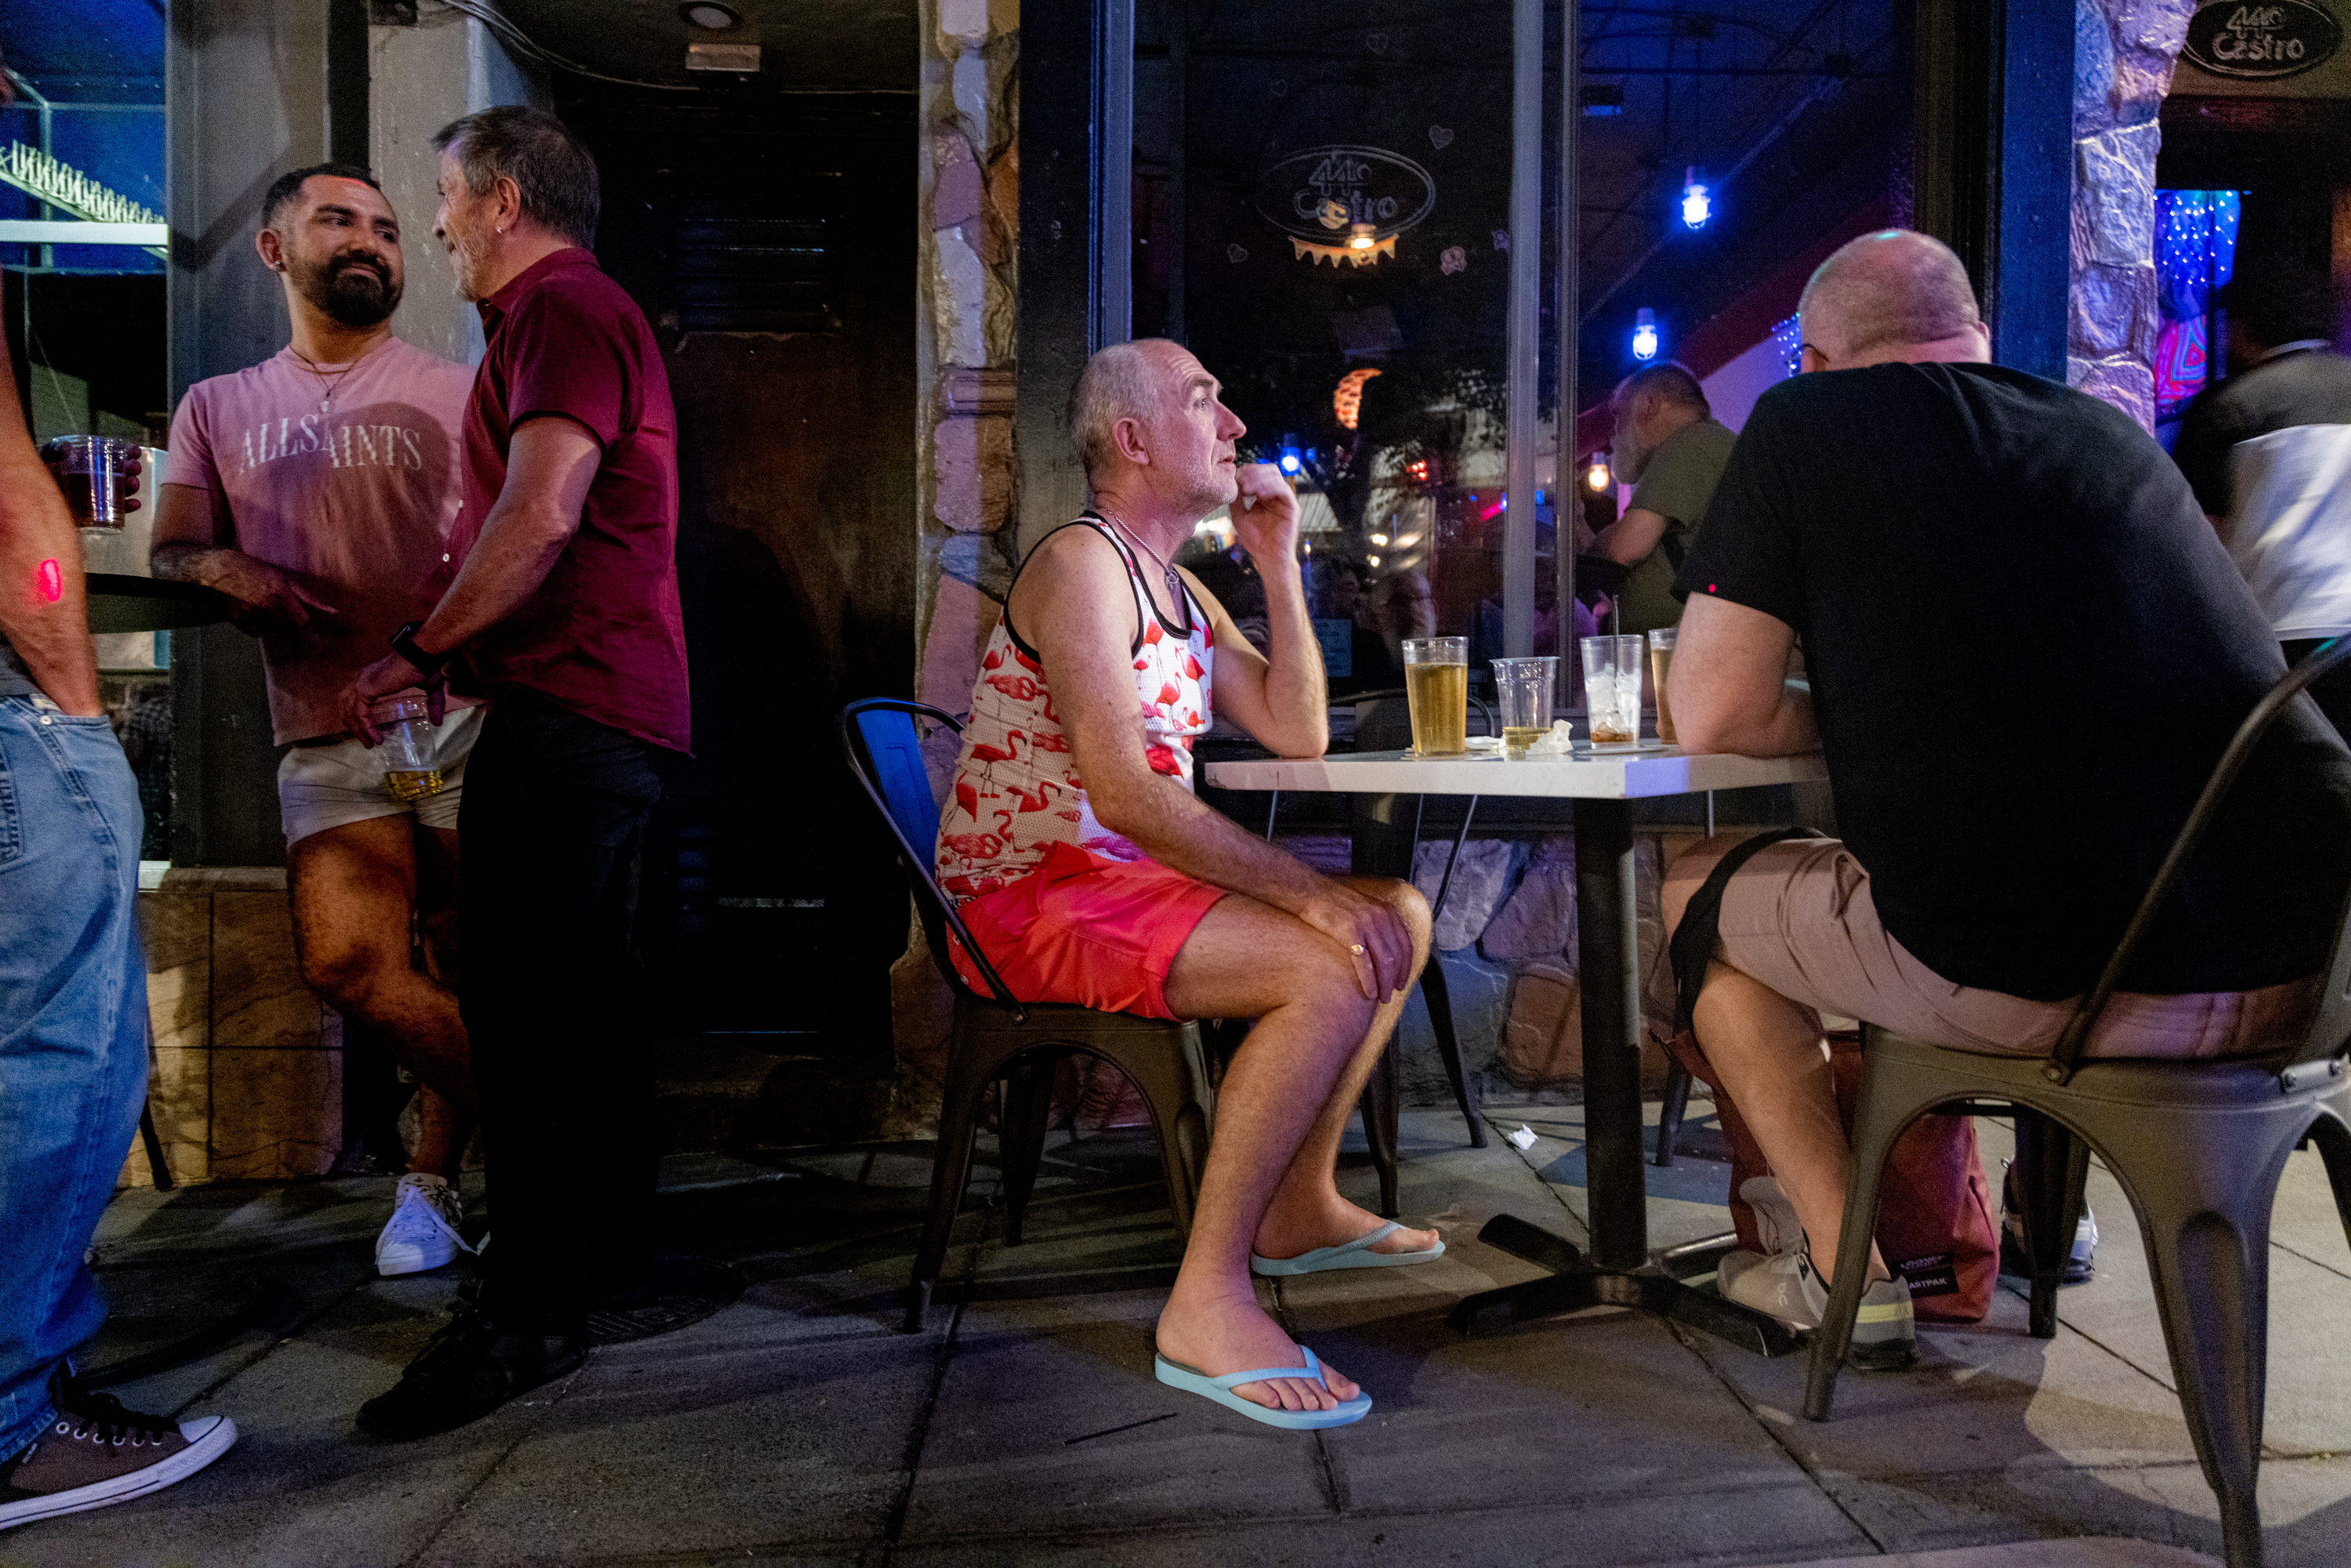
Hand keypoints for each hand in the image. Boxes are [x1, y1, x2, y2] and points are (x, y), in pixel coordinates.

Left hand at [41, 442, 142, 513]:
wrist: (34, 505)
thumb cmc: (39, 479)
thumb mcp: (44, 462)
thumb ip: (54, 453)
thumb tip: (68, 448)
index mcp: (84, 463)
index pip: (109, 455)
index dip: (124, 452)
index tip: (134, 451)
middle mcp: (93, 479)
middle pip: (119, 472)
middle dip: (131, 469)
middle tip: (134, 468)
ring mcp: (96, 496)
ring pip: (120, 491)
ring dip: (131, 487)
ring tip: (133, 485)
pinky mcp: (96, 513)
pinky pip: (116, 511)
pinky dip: (127, 508)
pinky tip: (134, 504)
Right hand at [205, 553, 338, 635]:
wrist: (215, 570)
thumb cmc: (252, 569)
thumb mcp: (283, 577)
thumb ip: (308, 598)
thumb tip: (333, 612)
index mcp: (279, 592)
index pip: (302, 621)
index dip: (300, 617)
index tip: (295, 610)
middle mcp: (265, 605)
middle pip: (287, 626)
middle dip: (285, 618)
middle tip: (273, 602)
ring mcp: (250, 614)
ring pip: (272, 630)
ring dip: (271, 621)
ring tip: (260, 603)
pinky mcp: (238, 621)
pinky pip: (257, 632)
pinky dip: (257, 625)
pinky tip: (251, 609)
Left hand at [340, 652, 429, 745]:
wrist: (420, 657)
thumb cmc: (424, 666)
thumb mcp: (431, 688)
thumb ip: (433, 704)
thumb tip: (438, 723)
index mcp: (373, 678)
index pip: (356, 699)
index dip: (360, 716)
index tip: (371, 732)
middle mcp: (362, 680)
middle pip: (346, 706)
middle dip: (354, 726)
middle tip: (367, 742)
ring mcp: (361, 684)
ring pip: (349, 712)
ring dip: (358, 730)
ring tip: (370, 744)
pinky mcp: (364, 690)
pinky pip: (359, 715)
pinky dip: (365, 728)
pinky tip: (377, 738)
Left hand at [1230, 462, 1299, 563]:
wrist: (1268, 558)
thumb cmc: (1255, 540)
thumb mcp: (1239, 516)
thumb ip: (1237, 498)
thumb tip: (1233, 479)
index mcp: (1264, 495)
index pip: (1259, 472)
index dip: (1247, 471)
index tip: (1236, 477)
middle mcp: (1275, 495)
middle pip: (1269, 469)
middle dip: (1254, 471)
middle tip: (1242, 480)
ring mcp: (1284, 500)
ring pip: (1276, 476)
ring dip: (1260, 478)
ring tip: (1248, 488)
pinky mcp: (1292, 507)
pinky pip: (1283, 490)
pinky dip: (1270, 487)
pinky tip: (1259, 495)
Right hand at [1292, 877, 1414, 1002]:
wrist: (1309, 892)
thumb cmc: (1333, 904)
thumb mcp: (1363, 908)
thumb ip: (1377, 924)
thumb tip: (1383, 949)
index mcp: (1387, 911)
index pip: (1405, 945)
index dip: (1406, 967)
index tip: (1401, 981)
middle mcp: (1381, 917)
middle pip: (1397, 956)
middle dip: (1395, 979)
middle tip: (1390, 994)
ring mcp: (1367, 923)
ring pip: (1385, 962)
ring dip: (1384, 984)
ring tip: (1381, 997)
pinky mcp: (1351, 931)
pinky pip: (1365, 963)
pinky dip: (1369, 981)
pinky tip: (1369, 992)